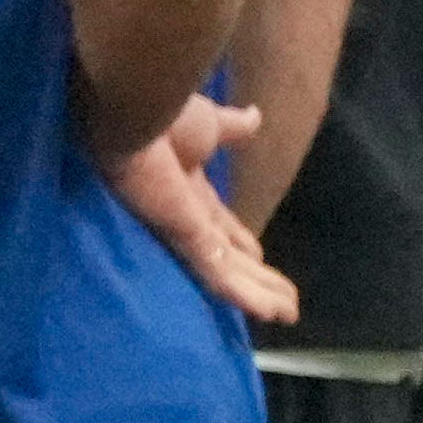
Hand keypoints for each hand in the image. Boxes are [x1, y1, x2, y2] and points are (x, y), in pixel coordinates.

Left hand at [102, 94, 300, 322]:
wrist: (133, 105)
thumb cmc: (159, 108)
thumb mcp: (207, 122)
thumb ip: (231, 127)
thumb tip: (256, 118)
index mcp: (187, 187)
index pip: (221, 224)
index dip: (242, 242)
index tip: (260, 256)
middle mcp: (185, 215)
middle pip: (228, 256)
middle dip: (257, 278)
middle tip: (283, 301)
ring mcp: (184, 230)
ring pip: (229, 272)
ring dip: (261, 295)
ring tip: (289, 316)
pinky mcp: (184, 237)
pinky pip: (219, 274)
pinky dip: (248, 296)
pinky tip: (273, 314)